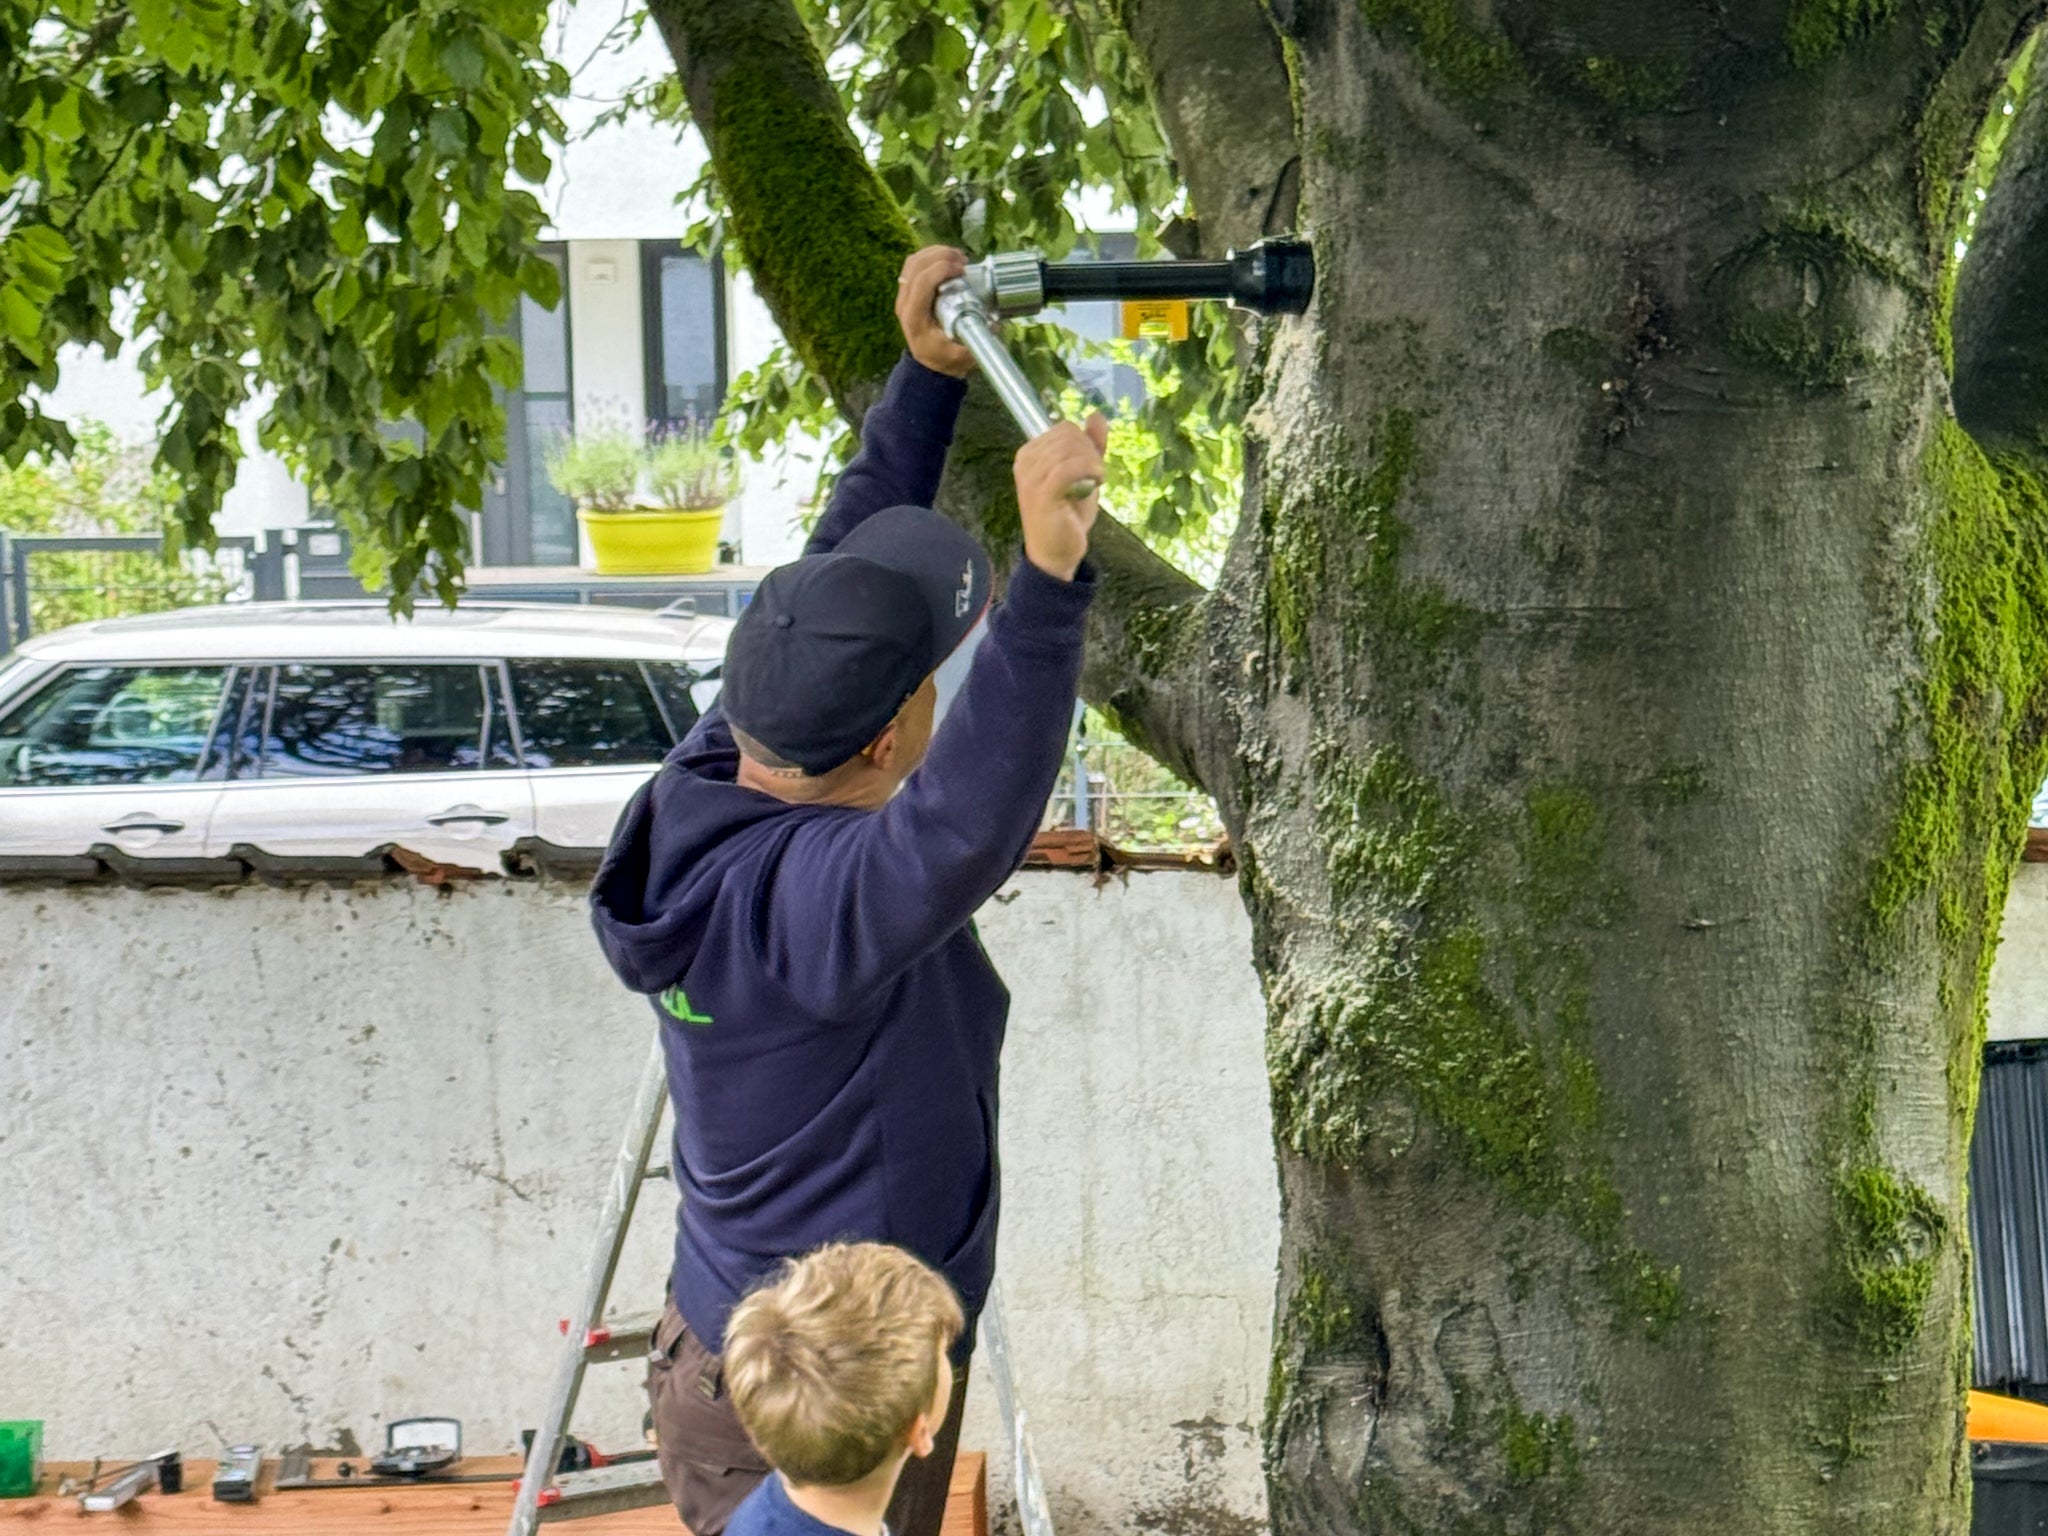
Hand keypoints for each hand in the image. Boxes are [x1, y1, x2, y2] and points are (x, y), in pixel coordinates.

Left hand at [897, 246, 974, 377]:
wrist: (928, 365)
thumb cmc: (945, 360)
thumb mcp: (962, 357)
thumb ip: (978, 342)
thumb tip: (996, 324)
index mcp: (915, 318)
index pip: (922, 282)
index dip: (942, 269)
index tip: (963, 269)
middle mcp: (904, 304)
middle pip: (916, 266)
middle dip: (940, 255)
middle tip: (963, 260)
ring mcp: (903, 296)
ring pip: (914, 261)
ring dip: (936, 253)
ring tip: (958, 257)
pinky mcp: (907, 291)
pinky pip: (914, 264)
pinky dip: (931, 256)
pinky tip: (949, 259)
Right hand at [1015, 414, 1106, 581]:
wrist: (1055, 554)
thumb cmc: (1067, 514)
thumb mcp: (1083, 474)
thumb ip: (1090, 445)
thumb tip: (1096, 415)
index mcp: (1029, 453)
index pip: (1064, 428)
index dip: (1086, 442)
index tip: (1092, 465)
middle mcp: (1025, 460)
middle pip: (1069, 434)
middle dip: (1090, 451)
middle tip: (1095, 475)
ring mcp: (1031, 476)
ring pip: (1071, 449)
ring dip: (1092, 463)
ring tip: (1095, 481)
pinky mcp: (1042, 492)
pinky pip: (1070, 467)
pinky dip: (1090, 470)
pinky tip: (1096, 482)